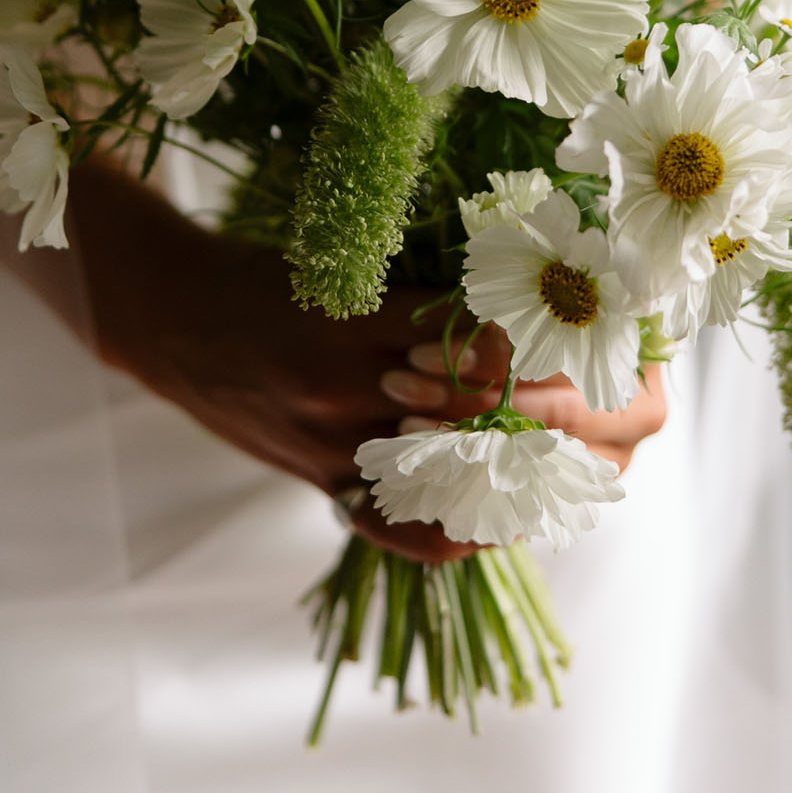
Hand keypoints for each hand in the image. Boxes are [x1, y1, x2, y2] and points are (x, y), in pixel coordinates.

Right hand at [12, 162, 665, 566]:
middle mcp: (356, 398)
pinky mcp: (320, 481)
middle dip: (574, 416)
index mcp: (367, 328)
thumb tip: (535, 300)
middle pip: (498, 429)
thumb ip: (430, 292)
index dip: (562, 355)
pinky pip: (411, 533)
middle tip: (626, 391)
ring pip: (466, 484)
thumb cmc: (267, 265)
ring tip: (592, 442)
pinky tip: (506, 514)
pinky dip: (466, 532)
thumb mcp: (351, 259)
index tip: (608, 329)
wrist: (165, 312)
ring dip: (536, 466)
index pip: (495, 357)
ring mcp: (338, 450)